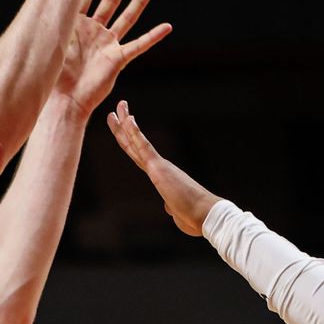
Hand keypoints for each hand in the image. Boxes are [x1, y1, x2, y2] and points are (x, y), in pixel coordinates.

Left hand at [54, 0, 170, 114]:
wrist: (65, 101)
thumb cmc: (55, 75)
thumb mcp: (54, 40)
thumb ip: (57, 18)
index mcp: (76, 25)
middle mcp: (94, 32)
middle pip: (111, 1)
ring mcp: (107, 44)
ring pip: (127, 17)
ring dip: (140, 1)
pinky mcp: (118, 59)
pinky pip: (139, 45)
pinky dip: (153, 36)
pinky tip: (166, 27)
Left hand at [107, 100, 220, 236]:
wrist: (206, 215)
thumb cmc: (195, 216)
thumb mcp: (178, 212)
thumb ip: (172, 206)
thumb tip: (169, 208)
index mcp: (161, 176)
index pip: (140, 155)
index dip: (130, 141)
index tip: (123, 128)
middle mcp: (160, 167)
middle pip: (135, 144)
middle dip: (123, 127)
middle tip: (117, 110)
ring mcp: (159, 166)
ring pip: (136, 142)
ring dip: (125, 124)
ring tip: (119, 106)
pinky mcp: (160, 168)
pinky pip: (144, 147)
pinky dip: (135, 133)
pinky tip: (128, 119)